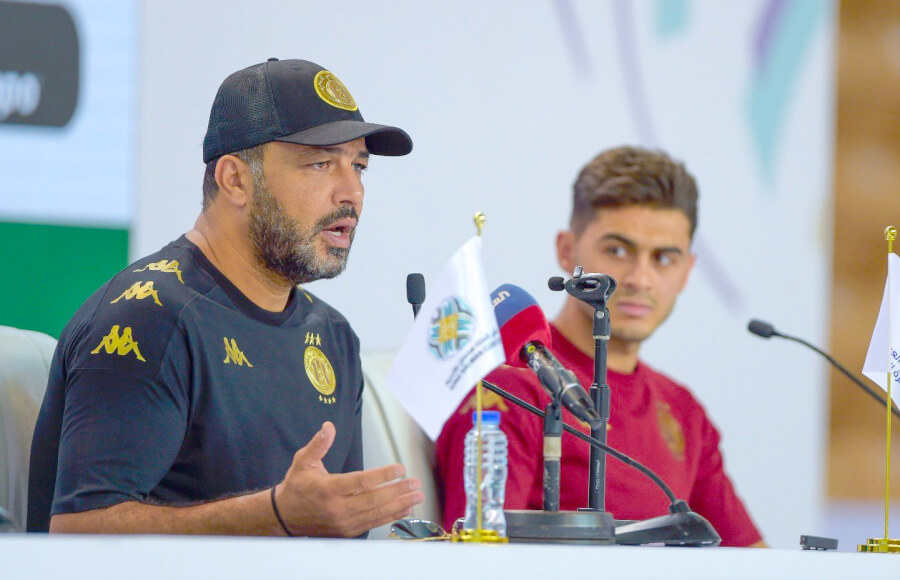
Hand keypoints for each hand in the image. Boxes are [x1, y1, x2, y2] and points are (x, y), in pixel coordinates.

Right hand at [274, 421, 424, 536]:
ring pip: (376, 514)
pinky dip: (391, 517)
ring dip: (399, 505)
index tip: (399, 468)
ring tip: (417, 496)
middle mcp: (337, 508)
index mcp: (328, 489)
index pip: (361, 482)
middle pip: (374, 499)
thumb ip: (319, 444)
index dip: (383, 475)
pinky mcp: (347, 531)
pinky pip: (373, 523)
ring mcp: (343, 522)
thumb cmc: (296, 487)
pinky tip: (405, 509)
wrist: (284, 517)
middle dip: (398, 491)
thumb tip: (328, 427)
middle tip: (415, 483)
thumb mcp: (303, 461)